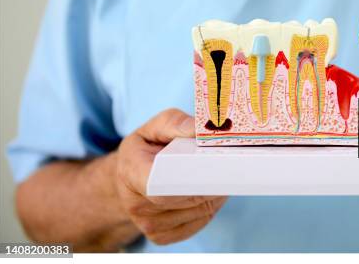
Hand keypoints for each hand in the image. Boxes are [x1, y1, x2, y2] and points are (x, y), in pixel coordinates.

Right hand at [115, 109, 226, 244]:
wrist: (128, 178)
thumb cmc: (147, 148)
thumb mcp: (155, 127)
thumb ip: (176, 123)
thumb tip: (201, 129)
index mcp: (131, 171)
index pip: (160, 181)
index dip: (189, 175)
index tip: (213, 164)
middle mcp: (135, 203)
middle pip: (186, 197)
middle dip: (212, 182)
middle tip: (230, 166)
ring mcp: (148, 224)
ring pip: (198, 211)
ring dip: (216, 194)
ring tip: (219, 176)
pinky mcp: (161, 236)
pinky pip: (198, 223)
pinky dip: (211, 208)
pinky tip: (210, 193)